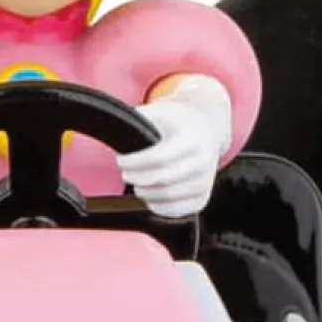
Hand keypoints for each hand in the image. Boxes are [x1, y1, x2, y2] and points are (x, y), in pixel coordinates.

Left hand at [116, 75, 232, 218]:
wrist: (208, 129)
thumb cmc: (180, 121)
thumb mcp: (160, 110)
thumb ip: (138, 119)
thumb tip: (113, 129)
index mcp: (193, 139)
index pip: (159, 158)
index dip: (134, 162)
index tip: (122, 160)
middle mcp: (203, 163)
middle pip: (161, 180)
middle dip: (135, 177)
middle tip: (126, 171)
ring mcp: (204, 184)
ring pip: (165, 198)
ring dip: (143, 192)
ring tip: (137, 179)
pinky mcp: (201, 200)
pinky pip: (173, 211)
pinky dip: (155, 205)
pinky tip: (149, 191)